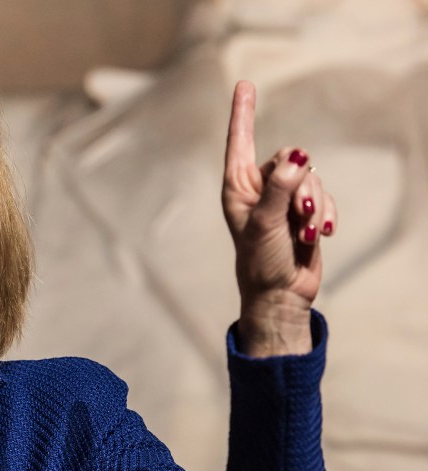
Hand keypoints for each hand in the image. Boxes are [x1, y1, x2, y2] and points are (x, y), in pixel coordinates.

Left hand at [222, 81, 337, 356]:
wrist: (280, 295)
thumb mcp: (265, 224)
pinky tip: (318, 235)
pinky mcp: (303, 210)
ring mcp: (282, 199)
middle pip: (289, 159)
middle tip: (296, 217)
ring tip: (304, 234)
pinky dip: (324, 214)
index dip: (243, 113)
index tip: (244, 84)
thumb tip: (295, 156)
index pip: (239, 142)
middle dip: (300, 186)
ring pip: (310, 177)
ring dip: (313, 206)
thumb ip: (279, 188)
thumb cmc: (260, 262)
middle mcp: (257, 188)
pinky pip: (323, 196)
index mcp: (236, 188)